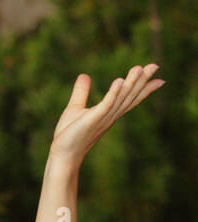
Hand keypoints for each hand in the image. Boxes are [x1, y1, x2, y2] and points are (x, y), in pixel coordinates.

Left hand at [49, 64, 164, 166]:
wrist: (62, 155)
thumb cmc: (68, 136)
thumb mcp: (75, 108)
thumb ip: (81, 92)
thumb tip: (84, 75)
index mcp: (108, 113)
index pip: (129, 99)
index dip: (143, 89)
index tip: (159, 79)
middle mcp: (110, 116)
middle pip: (130, 96)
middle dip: (143, 82)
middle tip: (155, 66)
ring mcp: (103, 118)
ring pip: (121, 98)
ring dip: (131, 83)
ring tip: (139, 68)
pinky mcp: (93, 120)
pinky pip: (106, 105)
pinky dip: (113, 93)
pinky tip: (119, 81)